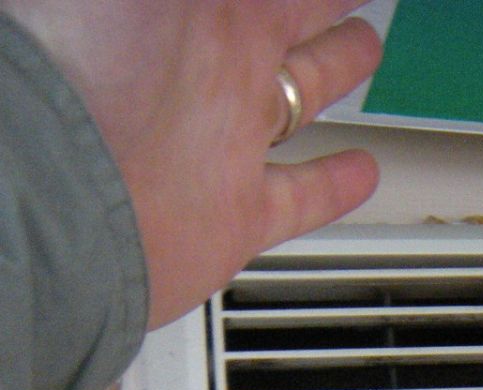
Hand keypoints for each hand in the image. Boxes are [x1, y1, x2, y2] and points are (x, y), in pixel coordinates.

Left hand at [1, 0, 382, 327]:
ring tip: (363, 50)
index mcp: (198, 3)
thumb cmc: (91, 63)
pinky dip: (331, 186)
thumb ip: (222, 1)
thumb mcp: (190, 1)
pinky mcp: (228, 216)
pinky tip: (359, 171)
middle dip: (323, 3)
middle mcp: (206, 65)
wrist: (59, 196)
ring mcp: (217, 140)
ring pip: (293, 99)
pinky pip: (296, 197)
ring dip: (331, 72)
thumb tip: (252, 0)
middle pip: (283, 20)